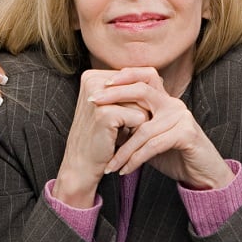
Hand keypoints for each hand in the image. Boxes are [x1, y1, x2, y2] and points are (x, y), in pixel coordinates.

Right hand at [52, 69, 152, 206]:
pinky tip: (119, 140)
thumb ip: (129, 90)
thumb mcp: (113, 107)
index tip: (121, 116)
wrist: (82, 165)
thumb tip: (160, 79)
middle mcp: (92, 81)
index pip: (134, 79)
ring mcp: (97, 96)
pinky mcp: (104, 113)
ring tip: (119, 133)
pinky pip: (140, 118)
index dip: (137, 101)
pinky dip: (136, 132)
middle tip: (121, 127)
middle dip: (139, 110)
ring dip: (139, 122)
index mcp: (92, 76)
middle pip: (139, 90)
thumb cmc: (101, 137)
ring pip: (142, 103)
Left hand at [98, 67, 231, 189]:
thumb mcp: (148, 137)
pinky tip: (125, 170)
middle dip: (116, 95)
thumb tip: (103, 119)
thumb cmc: (173, 156)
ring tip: (109, 165)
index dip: (125, 75)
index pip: (146, 76)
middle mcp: (174, 104)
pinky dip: (136, 159)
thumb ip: (133, 125)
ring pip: (143, 128)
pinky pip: (153, 145)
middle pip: (142, 90)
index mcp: (165, 101)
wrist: (202, 174)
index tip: (101, 85)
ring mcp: (181, 117)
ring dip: (123, 150)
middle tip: (93, 104)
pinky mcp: (187, 134)